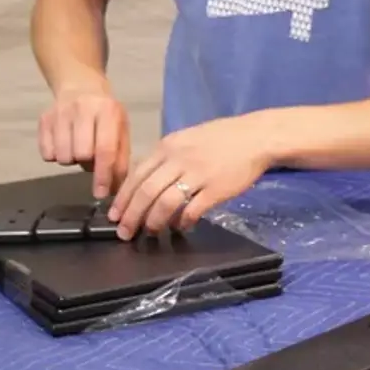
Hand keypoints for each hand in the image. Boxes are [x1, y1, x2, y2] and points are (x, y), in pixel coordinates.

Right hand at [38, 84, 130, 199]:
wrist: (80, 86)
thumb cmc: (106, 114)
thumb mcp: (121, 131)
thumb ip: (121, 159)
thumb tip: (116, 190)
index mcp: (108, 112)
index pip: (105, 150)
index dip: (103, 175)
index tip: (101, 194)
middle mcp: (83, 109)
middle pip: (81, 154)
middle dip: (87, 163)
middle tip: (91, 157)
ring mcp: (60, 113)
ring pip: (62, 156)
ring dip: (71, 160)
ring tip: (78, 148)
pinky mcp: (43, 119)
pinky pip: (46, 153)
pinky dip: (55, 156)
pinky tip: (64, 144)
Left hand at [108, 114, 276, 238]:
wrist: (255, 137)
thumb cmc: (220, 139)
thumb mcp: (185, 140)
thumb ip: (165, 159)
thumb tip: (146, 184)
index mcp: (167, 147)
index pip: (136, 175)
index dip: (122, 199)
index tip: (115, 216)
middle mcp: (178, 159)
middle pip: (146, 191)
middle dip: (131, 216)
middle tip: (125, 232)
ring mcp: (198, 174)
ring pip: (165, 202)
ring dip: (154, 221)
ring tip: (150, 232)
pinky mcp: (216, 189)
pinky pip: (193, 210)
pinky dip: (183, 222)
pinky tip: (181, 227)